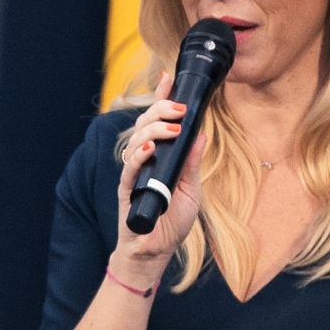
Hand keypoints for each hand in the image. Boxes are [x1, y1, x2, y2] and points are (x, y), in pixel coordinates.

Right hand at [114, 90, 205, 270]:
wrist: (155, 251)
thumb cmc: (172, 221)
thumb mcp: (191, 190)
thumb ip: (192, 163)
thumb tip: (201, 135)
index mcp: (160, 156)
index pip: (158, 121)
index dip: (161, 98)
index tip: (168, 78)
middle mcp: (144, 160)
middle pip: (145, 124)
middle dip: (160, 109)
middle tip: (179, 108)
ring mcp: (134, 173)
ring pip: (136, 140)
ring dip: (154, 130)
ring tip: (172, 128)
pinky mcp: (127, 190)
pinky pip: (129, 168)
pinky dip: (139, 155)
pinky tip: (150, 148)